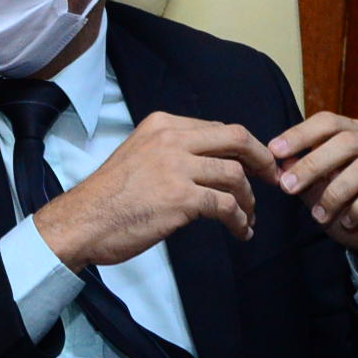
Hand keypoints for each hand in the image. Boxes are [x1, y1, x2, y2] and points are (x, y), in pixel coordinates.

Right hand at [33, 112, 280, 268]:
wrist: (83, 221)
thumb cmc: (109, 197)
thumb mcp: (139, 155)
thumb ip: (172, 152)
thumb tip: (212, 163)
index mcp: (162, 124)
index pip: (218, 128)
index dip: (246, 146)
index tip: (258, 163)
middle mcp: (171, 138)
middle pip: (236, 139)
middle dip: (262, 159)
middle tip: (275, 178)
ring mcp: (177, 167)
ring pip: (235, 175)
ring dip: (249, 200)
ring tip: (249, 217)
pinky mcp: (181, 198)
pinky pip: (226, 206)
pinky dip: (240, 221)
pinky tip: (241, 232)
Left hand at [267, 112, 357, 281]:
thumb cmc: (352, 214)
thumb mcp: (320, 195)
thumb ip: (303, 177)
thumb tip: (280, 162)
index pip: (330, 122)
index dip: (301, 134)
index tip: (274, 151)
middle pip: (347, 141)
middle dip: (313, 163)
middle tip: (288, 187)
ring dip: (335, 193)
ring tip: (318, 216)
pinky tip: (349, 222)